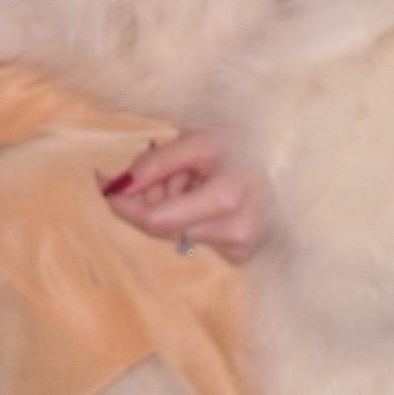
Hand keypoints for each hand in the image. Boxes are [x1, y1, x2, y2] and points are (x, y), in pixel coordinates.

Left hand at [98, 128, 268, 263]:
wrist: (288, 159)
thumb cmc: (242, 143)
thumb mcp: (197, 140)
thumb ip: (155, 164)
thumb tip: (116, 186)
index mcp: (227, 197)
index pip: (156, 220)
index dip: (124, 203)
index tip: (105, 183)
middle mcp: (236, 229)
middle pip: (161, 227)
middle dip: (148, 198)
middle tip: (155, 170)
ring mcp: (240, 246)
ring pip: (176, 231)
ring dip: (170, 204)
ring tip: (190, 177)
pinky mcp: (241, 253)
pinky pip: (195, 236)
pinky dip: (188, 215)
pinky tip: (205, 194)